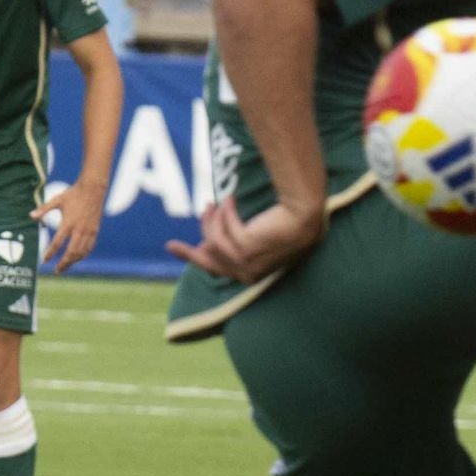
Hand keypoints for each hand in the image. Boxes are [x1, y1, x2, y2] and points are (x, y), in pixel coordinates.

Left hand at [33, 176, 105, 273]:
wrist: (93, 190)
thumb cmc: (73, 194)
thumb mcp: (56, 200)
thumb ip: (43, 210)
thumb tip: (31, 216)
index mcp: (68, 222)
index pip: (58, 242)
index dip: (50, 253)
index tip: (45, 260)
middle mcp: (79, 229)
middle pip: (71, 252)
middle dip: (63, 263)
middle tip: (56, 270)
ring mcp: (88, 231)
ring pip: (81, 252)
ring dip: (72, 261)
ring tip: (65, 267)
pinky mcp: (95, 231)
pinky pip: (89, 247)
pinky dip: (82, 255)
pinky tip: (77, 259)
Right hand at [166, 196, 326, 282]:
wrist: (304, 216)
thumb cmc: (285, 224)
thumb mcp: (254, 237)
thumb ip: (230, 243)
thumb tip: (203, 245)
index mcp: (251, 275)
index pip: (215, 268)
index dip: (193, 257)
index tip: (171, 246)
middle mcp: (247, 274)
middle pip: (208, 259)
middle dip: (190, 249)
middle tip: (175, 239)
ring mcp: (246, 264)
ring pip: (213, 240)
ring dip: (214, 218)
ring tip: (218, 202)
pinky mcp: (245, 249)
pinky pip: (223, 228)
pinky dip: (225, 211)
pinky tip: (231, 199)